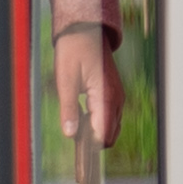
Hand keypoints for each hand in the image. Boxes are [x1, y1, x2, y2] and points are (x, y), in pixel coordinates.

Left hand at [45, 23, 123, 147]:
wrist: (84, 31)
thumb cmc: (74, 51)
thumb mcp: (65, 81)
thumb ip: (68, 109)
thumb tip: (70, 134)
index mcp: (106, 97)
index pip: (103, 135)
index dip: (90, 147)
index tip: (77, 153)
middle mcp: (116, 99)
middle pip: (110, 135)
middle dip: (93, 142)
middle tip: (73, 136)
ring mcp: (117, 97)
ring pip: (111, 128)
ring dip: (95, 133)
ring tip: (76, 127)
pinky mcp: (113, 94)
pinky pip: (110, 117)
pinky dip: (98, 123)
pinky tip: (83, 117)